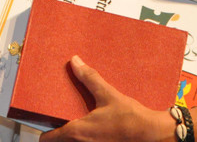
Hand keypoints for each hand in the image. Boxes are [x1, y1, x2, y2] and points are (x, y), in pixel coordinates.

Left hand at [39, 56, 175, 141]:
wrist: (152, 134)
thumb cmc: (130, 118)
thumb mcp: (108, 94)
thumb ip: (90, 78)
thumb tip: (75, 62)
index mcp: (78, 132)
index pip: (48, 139)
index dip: (44, 133)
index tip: (44, 125)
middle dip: (60, 135)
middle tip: (63, 121)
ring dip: (75, 137)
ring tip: (82, 124)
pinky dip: (89, 138)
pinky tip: (98, 130)